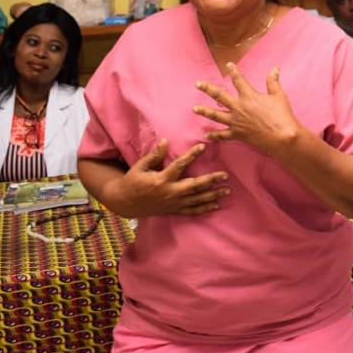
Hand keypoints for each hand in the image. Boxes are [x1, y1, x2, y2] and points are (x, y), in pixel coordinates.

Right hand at [105, 139, 228, 216]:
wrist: (124, 203)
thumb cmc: (132, 181)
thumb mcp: (140, 167)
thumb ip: (154, 155)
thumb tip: (165, 141)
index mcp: (161, 179)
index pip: (179, 165)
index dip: (191, 155)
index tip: (203, 146)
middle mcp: (169, 192)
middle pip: (194, 186)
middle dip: (211, 180)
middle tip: (225, 175)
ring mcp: (173, 203)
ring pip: (196, 200)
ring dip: (213, 195)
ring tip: (227, 191)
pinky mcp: (174, 210)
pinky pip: (192, 211)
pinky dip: (205, 209)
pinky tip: (216, 205)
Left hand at [194, 63, 301, 152]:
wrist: (281, 136)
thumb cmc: (282, 115)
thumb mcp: (279, 96)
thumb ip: (273, 82)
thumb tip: (274, 69)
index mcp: (249, 96)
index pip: (238, 80)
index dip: (234, 71)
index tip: (228, 65)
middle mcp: (239, 107)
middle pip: (219, 96)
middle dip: (208, 89)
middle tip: (198, 84)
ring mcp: (236, 121)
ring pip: (216, 115)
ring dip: (204, 111)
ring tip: (195, 109)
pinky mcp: (237, 134)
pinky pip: (222, 135)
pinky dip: (214, 135)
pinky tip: (206, 135)